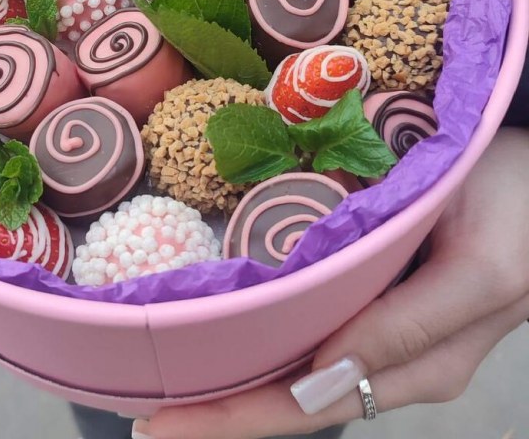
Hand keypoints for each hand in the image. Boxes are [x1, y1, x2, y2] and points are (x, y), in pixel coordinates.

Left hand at [134, 127, 528, 438]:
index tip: (159, 425)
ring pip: (291, 361)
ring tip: (164, 369)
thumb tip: (325, 379)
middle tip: (142, 406)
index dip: (230, 419)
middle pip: (287, 393)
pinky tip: (219, 323)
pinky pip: (305, 321)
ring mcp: (375, 324)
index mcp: (411, 364)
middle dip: (215, 405)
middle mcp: (385, 356)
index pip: (302, 406)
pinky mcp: (370, 288)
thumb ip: (411, 329)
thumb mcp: (477, 272)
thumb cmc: (517, 215)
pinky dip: (256, 330)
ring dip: (229, 369)